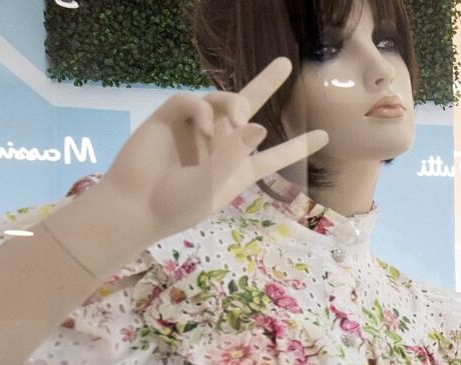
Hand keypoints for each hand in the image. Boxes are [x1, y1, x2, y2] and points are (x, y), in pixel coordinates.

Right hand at [85, 58, 328, 260]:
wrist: (136, 205)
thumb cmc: (177, 205)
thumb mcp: (214, 187)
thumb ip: (235, 156)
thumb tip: (258, 124)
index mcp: (238, 169)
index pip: (275, 155)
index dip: (298, 145)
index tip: (324, 135)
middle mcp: (221, 145)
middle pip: (248, 107)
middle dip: (266, 84)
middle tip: (284, 63)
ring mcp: (195, 129)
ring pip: (223, 100)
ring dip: (234, 104)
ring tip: (237, 119)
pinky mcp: (170, 118)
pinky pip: (193, 101)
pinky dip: (203, 109)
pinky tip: (204, 128)